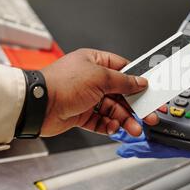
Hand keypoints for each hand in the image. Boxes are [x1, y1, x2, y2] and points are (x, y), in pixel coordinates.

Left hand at [40, 48, 158, 136]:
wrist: (38, 106)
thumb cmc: (61, 83)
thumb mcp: (100, 77)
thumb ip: (123, 81)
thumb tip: (140, 82)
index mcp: (96, 62)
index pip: (124, 70)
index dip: (139, 81)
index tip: (151, 91)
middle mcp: (92, 79)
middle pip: (122, 93)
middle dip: (136, 106)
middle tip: (149, 114)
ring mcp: (87, 97)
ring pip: (113, 109)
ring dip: (125, 119)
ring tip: (135, 128)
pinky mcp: (81, 114)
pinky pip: (101, 121)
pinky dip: (109, 125)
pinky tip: (113, 127)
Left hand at [114, 72, 189, 189]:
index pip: (170, 148)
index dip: (148, 149)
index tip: (128, 147)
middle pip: (165, 135)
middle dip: (142, 133)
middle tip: (120, 130)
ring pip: (172, 120)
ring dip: (152, 117)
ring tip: (134, 114)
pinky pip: (184, 105)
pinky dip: (169, 105)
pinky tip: (160, 101)